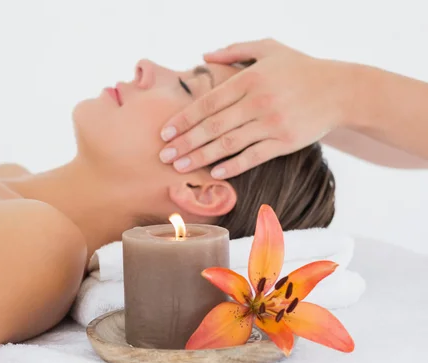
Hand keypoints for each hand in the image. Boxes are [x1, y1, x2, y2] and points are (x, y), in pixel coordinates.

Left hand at [159, 38, 351, 178]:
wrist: (341, 90)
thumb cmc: (300, 68)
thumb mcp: (268, 48)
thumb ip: (234, 50)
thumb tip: (203, 56)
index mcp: (249, 79)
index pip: (207, 103)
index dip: (183, 119)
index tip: (165, 133)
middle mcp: (258, 102)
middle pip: (212, 126)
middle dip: (185, 143)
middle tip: (163, 156)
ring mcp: (272, 123)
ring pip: (228, 144)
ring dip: (201, 157)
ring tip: (180, 167)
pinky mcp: (285, 142)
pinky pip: (254, 157)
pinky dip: (233, 165)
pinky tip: (215, 172)